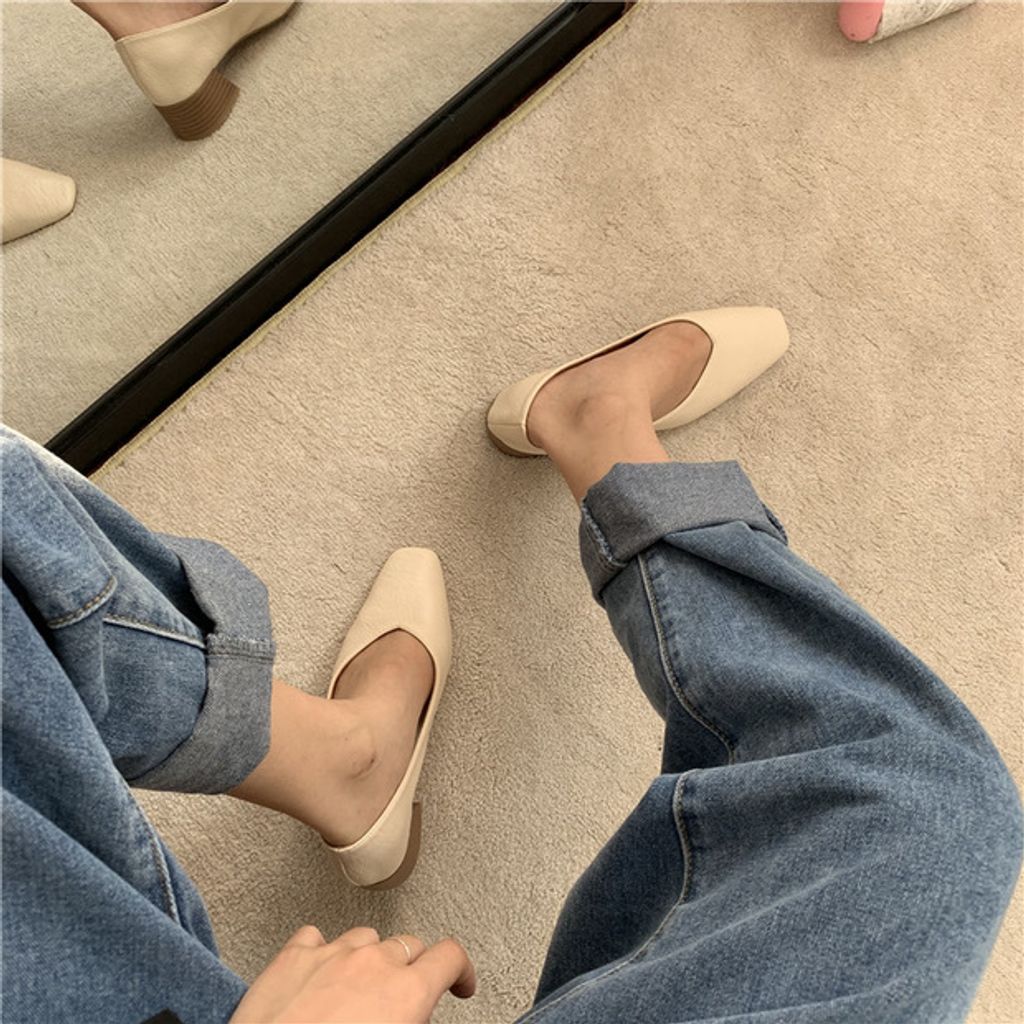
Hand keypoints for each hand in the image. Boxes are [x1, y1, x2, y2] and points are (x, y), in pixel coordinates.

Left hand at [228, 925, 475, 1022]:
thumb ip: (412, 1018)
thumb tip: (413, 1016)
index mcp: (406, 992)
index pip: (449, 956)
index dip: (460, 970)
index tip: (459, 982)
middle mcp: (373, 964)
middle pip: (408, 945)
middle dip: (412, 967)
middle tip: (403, 995)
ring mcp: (332, 953)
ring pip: (365, 938)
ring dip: (367, 959)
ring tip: (356, 988)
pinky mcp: (293, 956)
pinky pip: (317, 937)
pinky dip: (322, 952)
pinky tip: (318, 973)